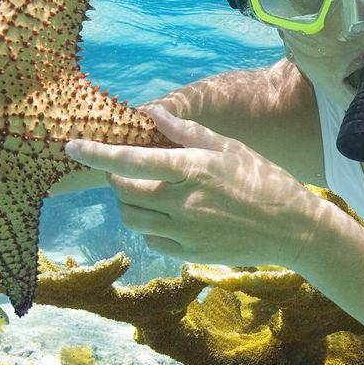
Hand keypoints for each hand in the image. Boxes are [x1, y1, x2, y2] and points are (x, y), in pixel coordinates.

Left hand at [64, 105, 324, 267]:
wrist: (293, 229)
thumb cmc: (264, 180)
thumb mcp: (229, 148)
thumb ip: (187, 132)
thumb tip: (152, 111)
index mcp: (193, 169)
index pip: (130, 159)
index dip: (95, 154)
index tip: (70, 147)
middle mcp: (184, 202)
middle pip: (124, 192)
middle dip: (116, 179)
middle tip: (128, 171)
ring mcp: (186, 232)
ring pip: (133, 218)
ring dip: (129, 204)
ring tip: (149, 193)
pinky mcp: (190, 253)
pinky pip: (152, 240)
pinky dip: (151, 227)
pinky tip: (169, 216)